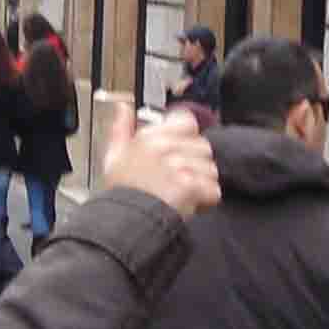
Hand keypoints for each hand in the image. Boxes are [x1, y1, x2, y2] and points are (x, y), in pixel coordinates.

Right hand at [100, 103, 219, 218]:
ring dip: (202, 183)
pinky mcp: (189, 187)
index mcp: (150, 137)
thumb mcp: (114, 156)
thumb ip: (121, 128)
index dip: (189, 137)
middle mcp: (166, 148)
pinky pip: (213, 190)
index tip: (183, 150)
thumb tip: (123, 107)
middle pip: (203, 147)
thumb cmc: (122, 192)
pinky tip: (189, 203)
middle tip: (181, 178)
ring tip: (183, 192)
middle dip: (197, 164)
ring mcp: (179, 167)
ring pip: (211, 169)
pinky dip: (206, 200)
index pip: (188, 122)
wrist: (125, 221)